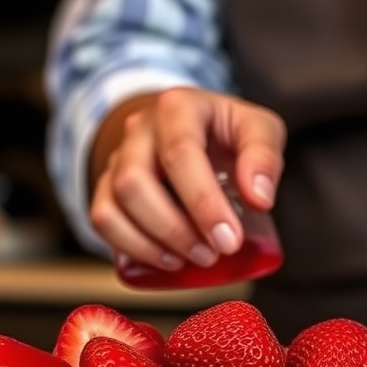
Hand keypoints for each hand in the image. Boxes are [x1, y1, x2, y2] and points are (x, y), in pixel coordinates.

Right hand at [90, 87, 285, 273]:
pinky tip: (165, 259)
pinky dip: (130, 246)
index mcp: (177, 107)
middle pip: (135, 182)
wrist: (193, 131)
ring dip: (151, 243)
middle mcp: (139, 130)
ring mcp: (118, 159)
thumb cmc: (226, 134)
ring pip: (113, 205)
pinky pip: (102, 220)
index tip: (229, 240)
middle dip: (175, 229)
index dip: (203, 203)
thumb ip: (264, 155)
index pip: (180, 153)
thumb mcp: (258, 129)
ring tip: (191, 259)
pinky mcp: (107, 187)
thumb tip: (259, 197)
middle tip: (212, 254)